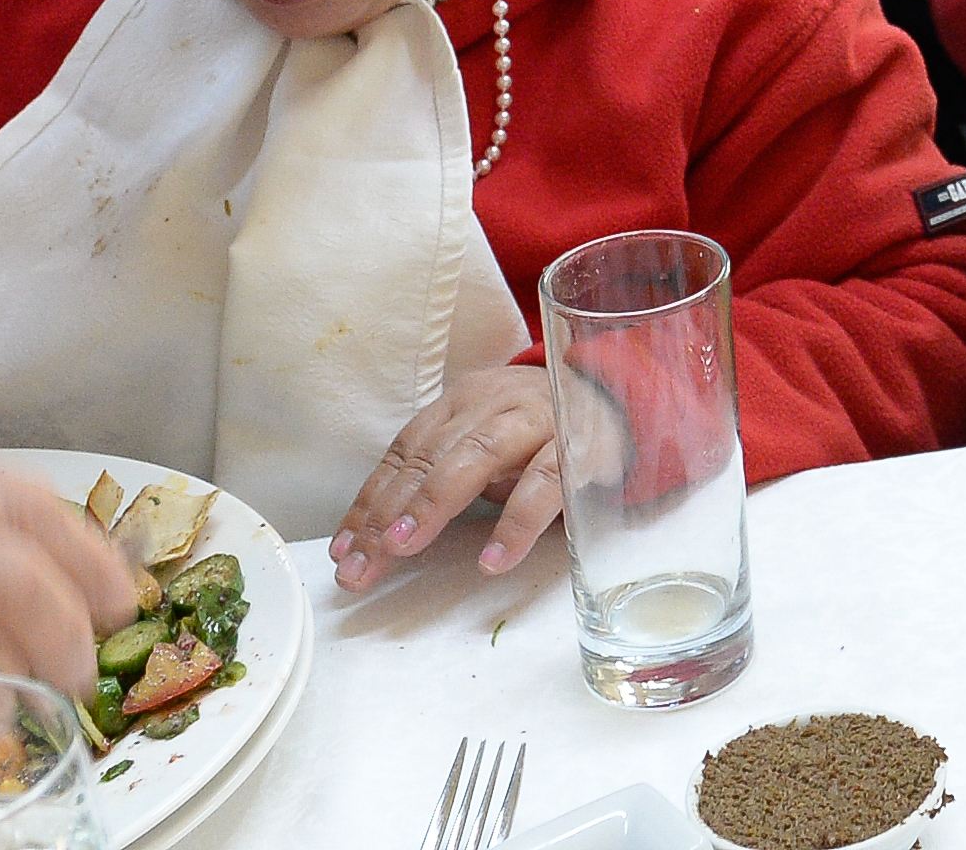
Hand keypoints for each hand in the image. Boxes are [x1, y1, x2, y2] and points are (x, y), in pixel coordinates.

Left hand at [328, 363, 562, 592]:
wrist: (622, 402)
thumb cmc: (538, 435)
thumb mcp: (485, 447)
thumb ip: (440, 478)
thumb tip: (376, 539)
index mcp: (462, 403)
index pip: (405, 452)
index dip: (369, 502)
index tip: (343, 553)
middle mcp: (493, 403)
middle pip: (430, 456)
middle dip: (388, 512)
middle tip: (360, 563)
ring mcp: (537, 420)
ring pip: (477, 456)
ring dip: (435, 504)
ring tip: (402, 548)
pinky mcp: (580, 447)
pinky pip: (545, 481)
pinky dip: (517, 521)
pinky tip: (493, 559)